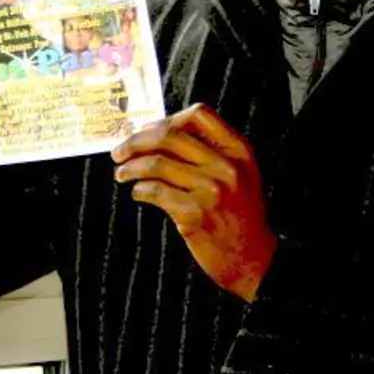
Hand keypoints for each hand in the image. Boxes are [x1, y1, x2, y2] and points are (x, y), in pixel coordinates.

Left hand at [112, 104, 275, 302]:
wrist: (253, 259)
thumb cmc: (240, 216)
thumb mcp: (240, 175)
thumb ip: (211, 152)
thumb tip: (158, 134)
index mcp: (239, 151)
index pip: (200, 115)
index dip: (167, 119)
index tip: (148, 131)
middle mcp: (226, 167)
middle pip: (170, 136)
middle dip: (136, 141)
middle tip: (120, 151)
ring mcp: (211, 191)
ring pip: (156, 163)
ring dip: (131, 167)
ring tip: (122, 173)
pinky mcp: (194, 215)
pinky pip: (155, 192)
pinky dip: (140, 190)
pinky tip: (138, 193)